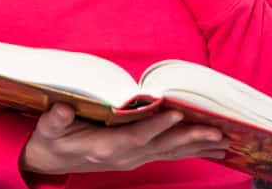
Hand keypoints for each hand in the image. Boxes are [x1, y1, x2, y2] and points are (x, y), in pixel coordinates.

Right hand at [19, 103, 229, 175]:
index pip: (135, 137)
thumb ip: (55, 120)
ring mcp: (132, 159)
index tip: (176, 112)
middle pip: (161, 147)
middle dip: (190, 138)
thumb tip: (62, 110)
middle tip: (217, 131)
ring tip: (223, 140)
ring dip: (196, 146)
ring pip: (169, 152)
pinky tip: (208, 147)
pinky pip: (168, 153)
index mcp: (104, 148)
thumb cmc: (51, 140)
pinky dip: (189, 149)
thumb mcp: (47, 129)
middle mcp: (123, 157)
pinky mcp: (137, 157)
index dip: (156, 126)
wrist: (51, 161)